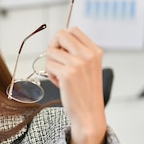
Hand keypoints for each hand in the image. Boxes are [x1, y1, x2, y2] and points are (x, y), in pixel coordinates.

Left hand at [43, 27, 106, 143]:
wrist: (89, 114)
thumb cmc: (86, 92)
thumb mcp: (89, 67)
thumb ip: (78, 52)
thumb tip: (57, 40)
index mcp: (95, 51)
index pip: (73, 30)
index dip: (63, 40)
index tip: (63, 53)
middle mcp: (88, 55)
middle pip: (60, 34)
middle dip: (53, 47)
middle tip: (57, 62)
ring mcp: (78, 64)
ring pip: (51, 51)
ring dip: (51, 64)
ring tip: (61, 76)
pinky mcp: (67, 74)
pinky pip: (48, 65)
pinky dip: (50, 74)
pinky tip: (60, 83)